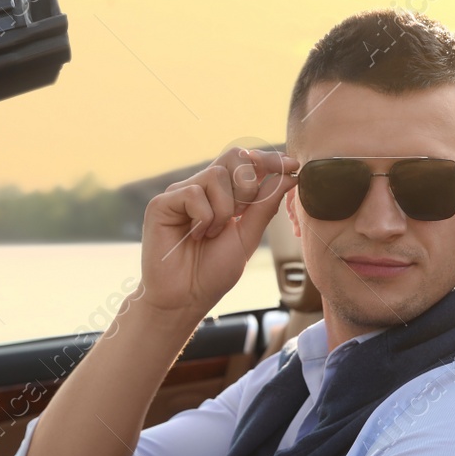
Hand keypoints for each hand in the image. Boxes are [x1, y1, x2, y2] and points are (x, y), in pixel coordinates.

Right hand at [136, 147, 296, 316]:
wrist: (185, 299)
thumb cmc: (212, 273)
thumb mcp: (247, 237)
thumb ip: (264, 206)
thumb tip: (290, 174)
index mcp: (223, 195)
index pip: (247, 161)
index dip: (270, 160)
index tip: (292, 166)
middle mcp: (201, 188)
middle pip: (233, 157)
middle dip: (247, 185)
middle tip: (239, 215)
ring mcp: (180, 193)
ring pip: (215, 175)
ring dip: (223, 210)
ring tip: (211, 234)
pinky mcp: (162, 203)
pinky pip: (194, 193)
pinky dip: (203, 217)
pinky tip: (194, 236)